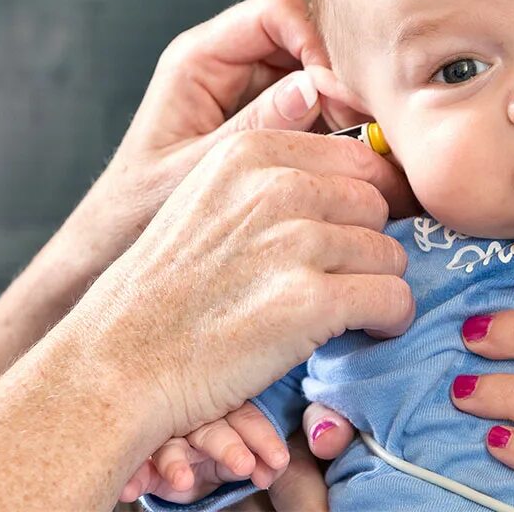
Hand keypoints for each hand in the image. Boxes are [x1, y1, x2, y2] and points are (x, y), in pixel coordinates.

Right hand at [64, 127, 416, 443]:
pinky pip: (393, 298)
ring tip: (343, 310)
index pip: (356, 159)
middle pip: (376, 203)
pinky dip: (389, 320)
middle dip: (367, 245)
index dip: (363, 202)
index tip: (352, 235)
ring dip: (376, 285)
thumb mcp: (209, 200)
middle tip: (340, 279)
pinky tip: (364, 330)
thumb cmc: (166, 292)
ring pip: (390, 253)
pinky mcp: (309, 301)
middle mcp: (274, 186)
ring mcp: (294, 242)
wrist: (120, 361)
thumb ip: (275, 181)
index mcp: (249, 152)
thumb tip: (366, 182)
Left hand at [97, 0, 413, 237]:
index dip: (316, 42)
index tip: (339, 93)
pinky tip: (354, 173)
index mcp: (198, 60)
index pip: (275, 14)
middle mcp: (227, 68)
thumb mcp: (189, 173)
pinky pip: (315, 117)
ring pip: (319, 81)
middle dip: (340, 82)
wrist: (112, 249)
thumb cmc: (133, 212)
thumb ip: (249, 131)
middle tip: (366, 130)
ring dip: (346, 113)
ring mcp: (249, 97)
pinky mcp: (267, 129)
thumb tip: (312, 89)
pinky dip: (339, 139)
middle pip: (306, 43)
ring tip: (368, 157)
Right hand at [120, 403, 289, 503]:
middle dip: (227, 447)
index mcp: (223, 413)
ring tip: (181, 480)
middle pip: (210, 429)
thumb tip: (276, 467)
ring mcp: (169, 443)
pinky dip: (135, 478)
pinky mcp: (149, 466)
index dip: (261, 436)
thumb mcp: (245, 456)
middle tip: (243, 465)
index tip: (278, 460)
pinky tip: (130, 489)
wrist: (193, 475)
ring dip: (174, 464)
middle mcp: (194, 423)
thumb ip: (261, 460)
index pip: (244, 416)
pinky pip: (140, 469)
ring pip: (170, 447)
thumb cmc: (225, 455)